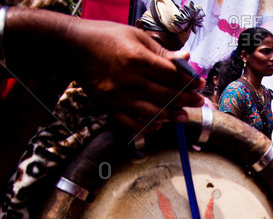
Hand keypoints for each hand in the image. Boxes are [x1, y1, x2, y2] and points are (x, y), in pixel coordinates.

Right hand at [66, 20, 204, 131]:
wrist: (73, 47)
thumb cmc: (108, 37)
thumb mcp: (137, 37)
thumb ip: (162, 52)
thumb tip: (187, 60)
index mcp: (137, 59)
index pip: (172, 75)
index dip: (189, 81)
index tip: (199, 84)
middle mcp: (129, 80)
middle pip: (165, 95)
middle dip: (186, 100)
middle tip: (198, 102)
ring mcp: (118, 96)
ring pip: (152, 112)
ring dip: (170, 116)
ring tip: (183, 116)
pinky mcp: (108, 106)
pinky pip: (131, 123)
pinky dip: (147, 126)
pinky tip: (159, 124)